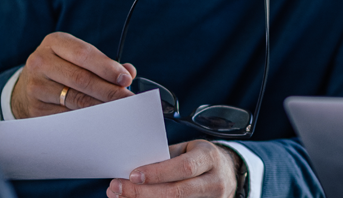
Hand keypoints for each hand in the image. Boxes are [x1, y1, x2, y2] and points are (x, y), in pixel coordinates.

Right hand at [11, 31, 136, 118]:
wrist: (27, 87)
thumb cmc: (62, 68)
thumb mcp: (77, 57)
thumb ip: (104, 63)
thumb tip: (129, 72)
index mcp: (54, 42)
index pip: (84, 54)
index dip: (107, 68)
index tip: (125, 79)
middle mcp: (40, 61)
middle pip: (81, 78)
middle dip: (108, 90)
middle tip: (127, 99)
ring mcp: (35, 85)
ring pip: (75, 99)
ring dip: (101, 105)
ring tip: (119, 109)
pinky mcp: (35, 107)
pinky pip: (67, 115)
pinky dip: (87, 117)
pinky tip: (100, 118)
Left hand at [108, 140, 240, 197]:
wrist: (226, 173)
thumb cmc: (199, 159)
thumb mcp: (187, 150)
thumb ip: (166, 158)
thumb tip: (132, 169)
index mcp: (209, 158)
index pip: (184, 168)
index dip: (157, 173)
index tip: (132, 175)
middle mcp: (214, 182)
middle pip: (176, 193)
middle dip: (142, 192)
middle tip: (117, 188)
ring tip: (120, 197)